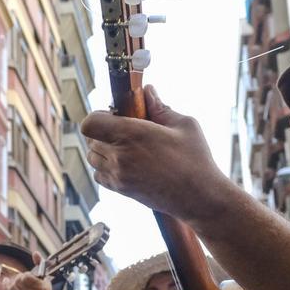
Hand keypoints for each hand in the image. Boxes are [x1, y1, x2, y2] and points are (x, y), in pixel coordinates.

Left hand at [6, 258, 54, 289]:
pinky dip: (7, 286)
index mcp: (43, 288)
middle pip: (19, 280)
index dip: (26, 275)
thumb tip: (35, 253)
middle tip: (22, 279)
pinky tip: (7, 282)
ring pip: (13, 286)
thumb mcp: (46, 280)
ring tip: (16, 282)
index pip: (28, 277)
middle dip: (19, 278)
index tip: (28, 276)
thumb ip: (41, 265)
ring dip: (13, 282)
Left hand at [81, 85, 226, 222]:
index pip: (91, 123)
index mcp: (132, 134)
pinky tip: (126, 163)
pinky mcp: (121, 190)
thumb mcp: (184, 125)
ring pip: (92, 157)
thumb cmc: (195, 160)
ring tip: (125, 146)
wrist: (199, 197)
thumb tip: (148, 92)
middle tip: (124, 129)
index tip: (114, 115)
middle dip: (103, 131)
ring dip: (102, 149)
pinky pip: (99, 175)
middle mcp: (120, 156)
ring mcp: (118, 175)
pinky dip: (105, 168)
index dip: (98, 116)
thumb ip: (160, 107)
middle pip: (90, 139)